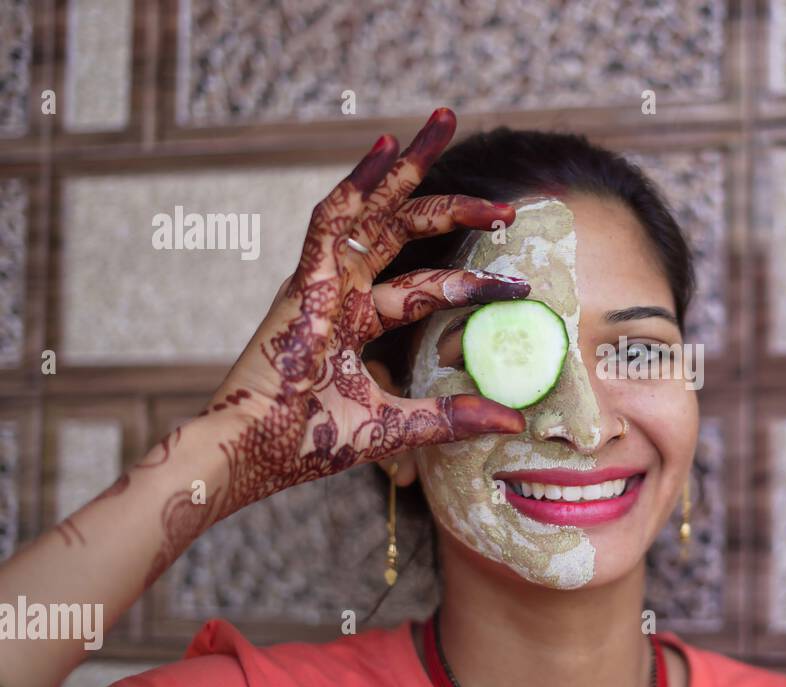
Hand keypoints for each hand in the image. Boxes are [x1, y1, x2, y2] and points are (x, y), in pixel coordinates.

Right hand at [200, 107, 526, 519]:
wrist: (253, 452)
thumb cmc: (309, 443)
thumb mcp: (396, 425)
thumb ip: (451, 417)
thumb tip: (515, 420)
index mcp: (356, 319)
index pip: (424, 286)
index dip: (471, 281)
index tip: (519, 286)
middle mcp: (341, 290)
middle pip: (402, 228)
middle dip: (449, 200)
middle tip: (506, 199)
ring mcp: (321, 280)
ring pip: (374, 209)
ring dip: (410, 166)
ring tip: (445, 121)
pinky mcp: (305, 280)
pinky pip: (332, 219)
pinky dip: (359, 182)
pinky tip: (386, 148)